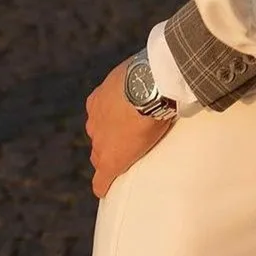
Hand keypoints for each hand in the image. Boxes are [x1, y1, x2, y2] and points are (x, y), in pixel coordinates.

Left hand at [85, 59, 172, 197]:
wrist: (148, 88)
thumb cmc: (149, 73)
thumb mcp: (139, 69)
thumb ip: (140, 75)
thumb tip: (161, 66)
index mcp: (98, 99)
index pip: (100, 115)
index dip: (113, 120)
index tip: (125, 121)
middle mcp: (94, 121)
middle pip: (98, 136)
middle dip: (110, 138)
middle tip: (131, 138)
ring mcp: (100, 142)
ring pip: (100, 155)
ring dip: (111, 156)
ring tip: (127, 159)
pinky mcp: (110, 161)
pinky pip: (101, 180)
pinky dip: (104, 184)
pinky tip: (107, 189)